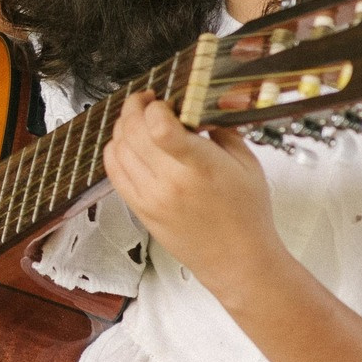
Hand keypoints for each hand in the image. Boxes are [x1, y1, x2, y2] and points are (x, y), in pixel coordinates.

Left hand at [101, 92, 286, 295]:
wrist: (238, 261)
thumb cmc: (247, 215)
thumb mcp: (248, 164)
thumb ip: (221, 130)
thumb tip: (198, 108)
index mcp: (200, 167)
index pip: (160, 129)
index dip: (156, 106)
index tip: (166, 100)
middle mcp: (170, 183)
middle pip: (133, 131)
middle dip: (136, 106)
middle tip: (148, 100)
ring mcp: (151, 198)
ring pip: (118, 148)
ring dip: (124, 126)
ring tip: (138, 119)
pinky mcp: (140, 210)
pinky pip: (113, 172)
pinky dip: (115, 150)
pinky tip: (127, 142)